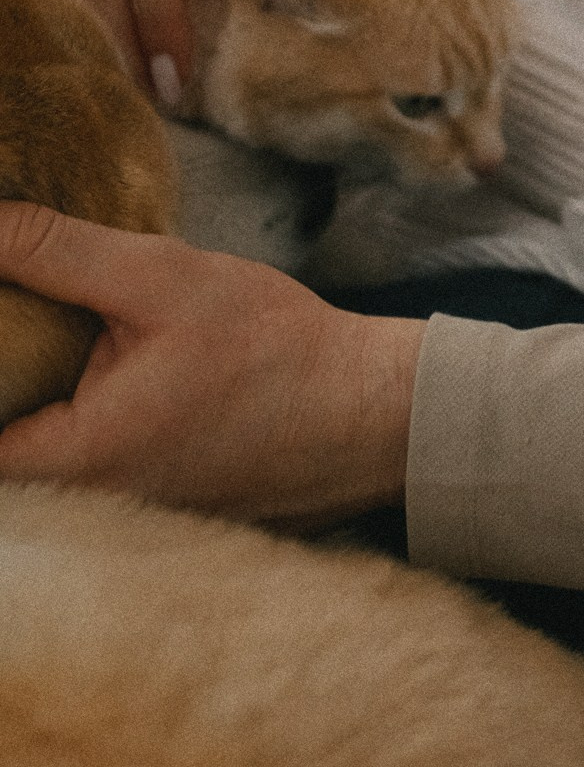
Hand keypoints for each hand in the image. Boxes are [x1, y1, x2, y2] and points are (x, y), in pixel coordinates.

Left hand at [0, 204, 421, 526]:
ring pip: (38, 453)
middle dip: (18, 374)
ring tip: (82, 335)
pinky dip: (78, 412)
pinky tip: (110, 363)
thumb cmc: (273, 347)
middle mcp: (81, 504)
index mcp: (73, 461)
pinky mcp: (145, 503)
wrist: (365, 409)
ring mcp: (114, 513)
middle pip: (4, 439)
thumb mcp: (162, 278)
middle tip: (33, 307)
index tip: (10, 313)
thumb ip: (57, 252)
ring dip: (45, 392)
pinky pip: (80, 461)